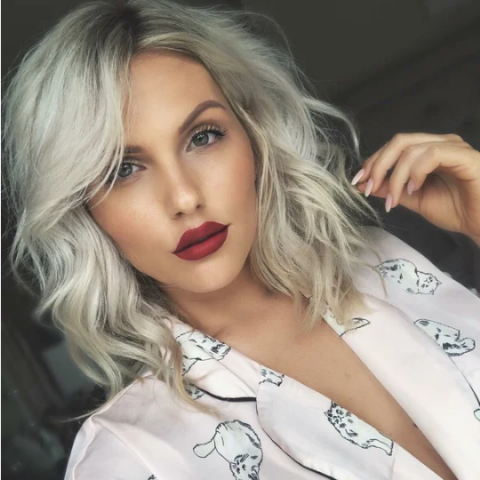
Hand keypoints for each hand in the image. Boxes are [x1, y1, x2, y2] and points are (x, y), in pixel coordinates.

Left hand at [351, 133, 479, 241]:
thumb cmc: (456, 210)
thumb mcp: (414, 200)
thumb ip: (391, 190)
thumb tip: (363, 185)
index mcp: (428, 151)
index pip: (394, 147)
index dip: (373, 162)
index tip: (358, 182)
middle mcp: (439, 143)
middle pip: (399, 142)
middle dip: (378, 165)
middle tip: (368, 188)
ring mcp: (452, 147)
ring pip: (411, 149)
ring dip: (394, 176)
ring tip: (393, 199)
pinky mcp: (464, 156)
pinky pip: (431, 154)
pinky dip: (415, 172)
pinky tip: (414, 189)